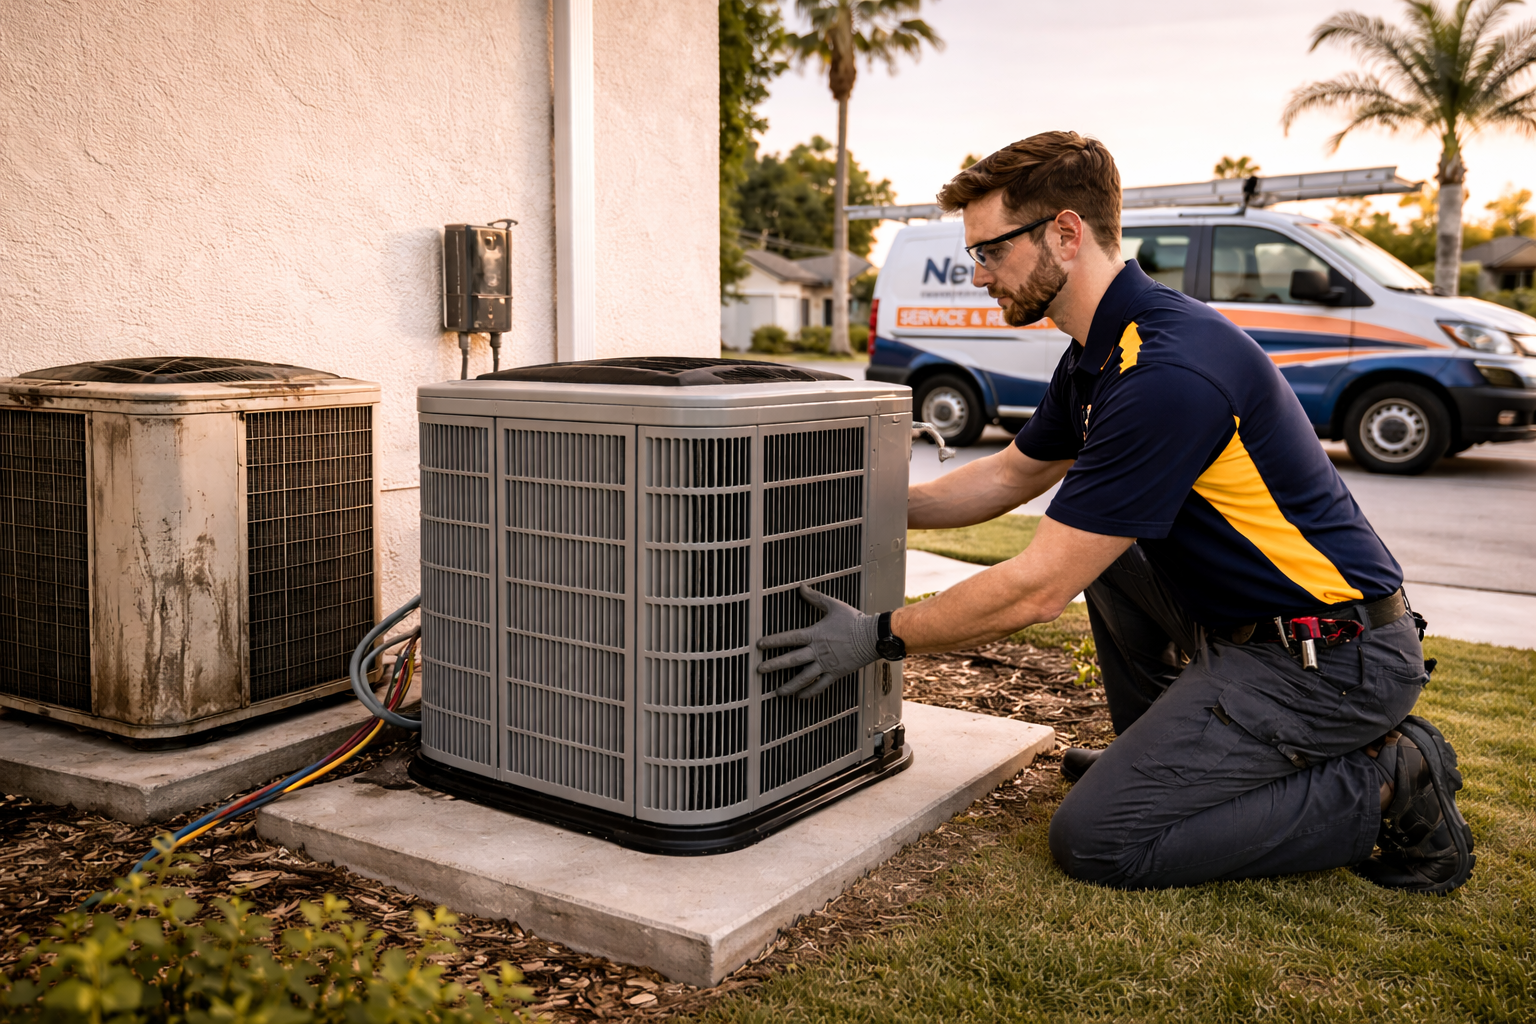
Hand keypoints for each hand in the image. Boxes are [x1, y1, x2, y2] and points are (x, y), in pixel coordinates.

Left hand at [756, 585, 879, 697]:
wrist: (873, 637)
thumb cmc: (854, 621)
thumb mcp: (833, 605)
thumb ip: (815, 597)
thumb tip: (801, 586)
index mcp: (815, 634)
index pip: (789, 638)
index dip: (773, 641)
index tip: (760, 645)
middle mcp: (817, 651)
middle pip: (792, 660)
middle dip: (774, 665)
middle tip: (759, 670)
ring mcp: (826, 664)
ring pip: (804, 677)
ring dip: (790, 685)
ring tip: (778, 692)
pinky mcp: (835, 673)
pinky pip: (820, 686)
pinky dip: (810, 692)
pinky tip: (801, 697)